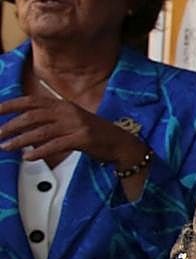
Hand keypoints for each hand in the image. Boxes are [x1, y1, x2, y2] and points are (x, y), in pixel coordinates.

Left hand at [0, 94, 143, 165]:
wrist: (121, 143)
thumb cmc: (95, 134)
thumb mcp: (71, 122)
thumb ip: (50, 122)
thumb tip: (24, 131)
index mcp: (63, 105)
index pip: (32, 101)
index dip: (11, 105)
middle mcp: (68, 112)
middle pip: (33, 116)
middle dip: (11, 125)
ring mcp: (76, 124)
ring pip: (41, 131)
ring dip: (21, 140)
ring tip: (7, 147)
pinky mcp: (83, 139)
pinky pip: (56, 145)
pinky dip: (40, 152)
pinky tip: (29, 157)